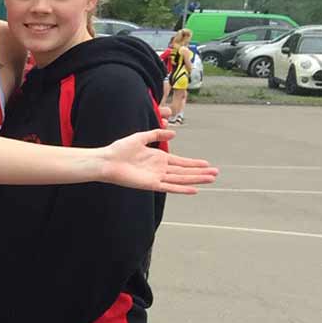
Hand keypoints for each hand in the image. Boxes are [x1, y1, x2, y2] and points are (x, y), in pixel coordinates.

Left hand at [97, 129, 217, 194]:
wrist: (106, 160)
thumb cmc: (119, 149)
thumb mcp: (141, 137)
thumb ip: (156, 134)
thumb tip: (174, 132)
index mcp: (158, 158)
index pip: (180, 162)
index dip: (194, 163)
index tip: (207, 164)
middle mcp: (159, 169)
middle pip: (184, 171)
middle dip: (200, 173)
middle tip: (215, 174)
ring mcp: (156, 177)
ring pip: (180, 179)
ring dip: (196, 179)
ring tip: (211, 179)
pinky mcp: (150, 184)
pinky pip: (169, 187)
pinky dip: (181, 188)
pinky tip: (193, 190)